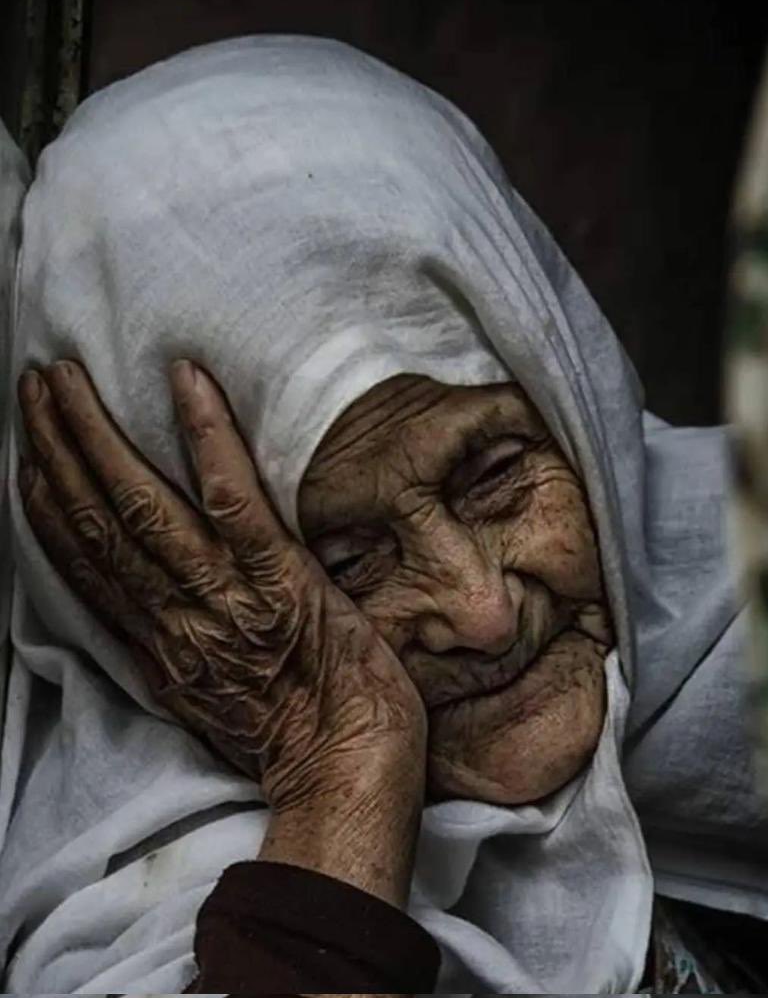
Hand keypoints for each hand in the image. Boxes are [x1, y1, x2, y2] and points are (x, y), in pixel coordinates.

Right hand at [17, 360, 427, 817]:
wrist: (349, 775)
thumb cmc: (295, 741)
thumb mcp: (211, 705)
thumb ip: (174, 651)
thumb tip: (148, 612)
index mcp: (158, 647)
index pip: (84, 563)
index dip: (46, 505)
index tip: (27, 456)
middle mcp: (174, 618)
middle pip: (96, 522)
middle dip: (57, 449)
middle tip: (34, 387)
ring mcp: (225, 596)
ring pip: (142, 506)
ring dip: (99, 435)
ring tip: (67, 378)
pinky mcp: (280, 578)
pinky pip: (233, 498)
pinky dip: (206, 436)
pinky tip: (186, 380)